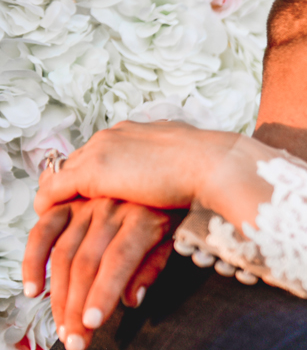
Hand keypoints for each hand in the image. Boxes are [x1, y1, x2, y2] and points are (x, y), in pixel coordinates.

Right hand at [23, 198, 181, 349]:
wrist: (171, 164)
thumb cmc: (173, 208)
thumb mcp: (173, 236)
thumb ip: (151, 267)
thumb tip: (131, 301)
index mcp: (143, 219)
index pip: (119, 261)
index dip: (103, 293)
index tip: (92, 323)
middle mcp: (112, 210)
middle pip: (88, 263)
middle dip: (78, 307)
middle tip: (75, 342)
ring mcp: (87, 204)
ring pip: (64, 254)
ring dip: (58, 296)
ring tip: (61, 328)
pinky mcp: (69, 202)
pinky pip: (44, 231)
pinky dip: (33, 259)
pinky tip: (33, 289)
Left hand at [33, 120, 239, 215]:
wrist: (215, 165)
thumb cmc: (214, 169)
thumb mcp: (189, 165)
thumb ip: (174, 168)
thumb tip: (179, 183)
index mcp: (138, 132)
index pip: (103, 150)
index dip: (95, 172)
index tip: (93, 190)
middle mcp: (115, 136)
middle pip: (79, 159)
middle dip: (71, 181)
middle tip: (64, 204)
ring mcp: (102, 151)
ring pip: (63, 173)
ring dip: (58, 194)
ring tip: (54, 214)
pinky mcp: (94, 173)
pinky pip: (55, 189)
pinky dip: (49, 203)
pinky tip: (48, 217)